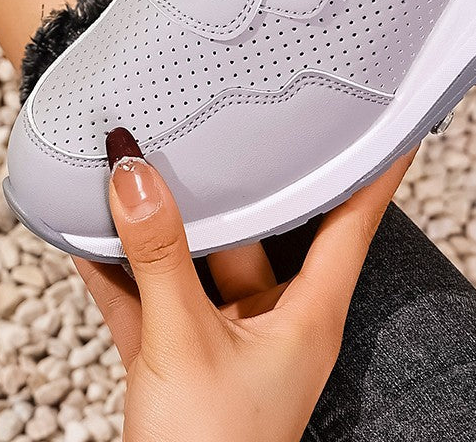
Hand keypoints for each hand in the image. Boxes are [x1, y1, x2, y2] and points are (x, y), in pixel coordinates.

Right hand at [74, 131, 416, 441]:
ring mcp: (223, 339)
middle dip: (236, 179)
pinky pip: (149, 296)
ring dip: (162, 222)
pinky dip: (121, 268)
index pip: (354, 222)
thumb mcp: (182, 343)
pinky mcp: (177, 359)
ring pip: (195, 260)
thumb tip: (135, 175)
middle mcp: (272, 319)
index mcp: (308, 315)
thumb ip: (159, 256)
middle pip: (261, 229)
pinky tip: (89, 232)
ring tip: (135, 163)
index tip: (385, 117)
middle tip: (221, 116)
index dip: (372, 168)